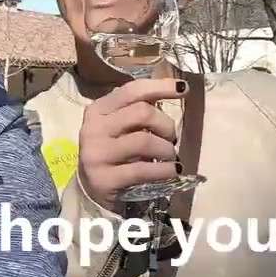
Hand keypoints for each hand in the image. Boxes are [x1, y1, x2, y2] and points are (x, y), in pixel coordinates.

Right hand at [78, 78, 185, 212]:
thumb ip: (140, 109)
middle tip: (172, 138)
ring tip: (170, 157)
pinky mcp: (105, 179)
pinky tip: (172, 170)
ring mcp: (97, 154)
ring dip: (166, 149)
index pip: (132, 90)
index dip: (160, 87)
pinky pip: (143, 170)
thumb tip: (177, 89)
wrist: (92, 189)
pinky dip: (165, 169)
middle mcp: (94, 129)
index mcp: (98, 109)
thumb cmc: (115, 151)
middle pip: (142, 113)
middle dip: (166, 125)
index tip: (183, 88)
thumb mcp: (121, 126)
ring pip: (144, 141)